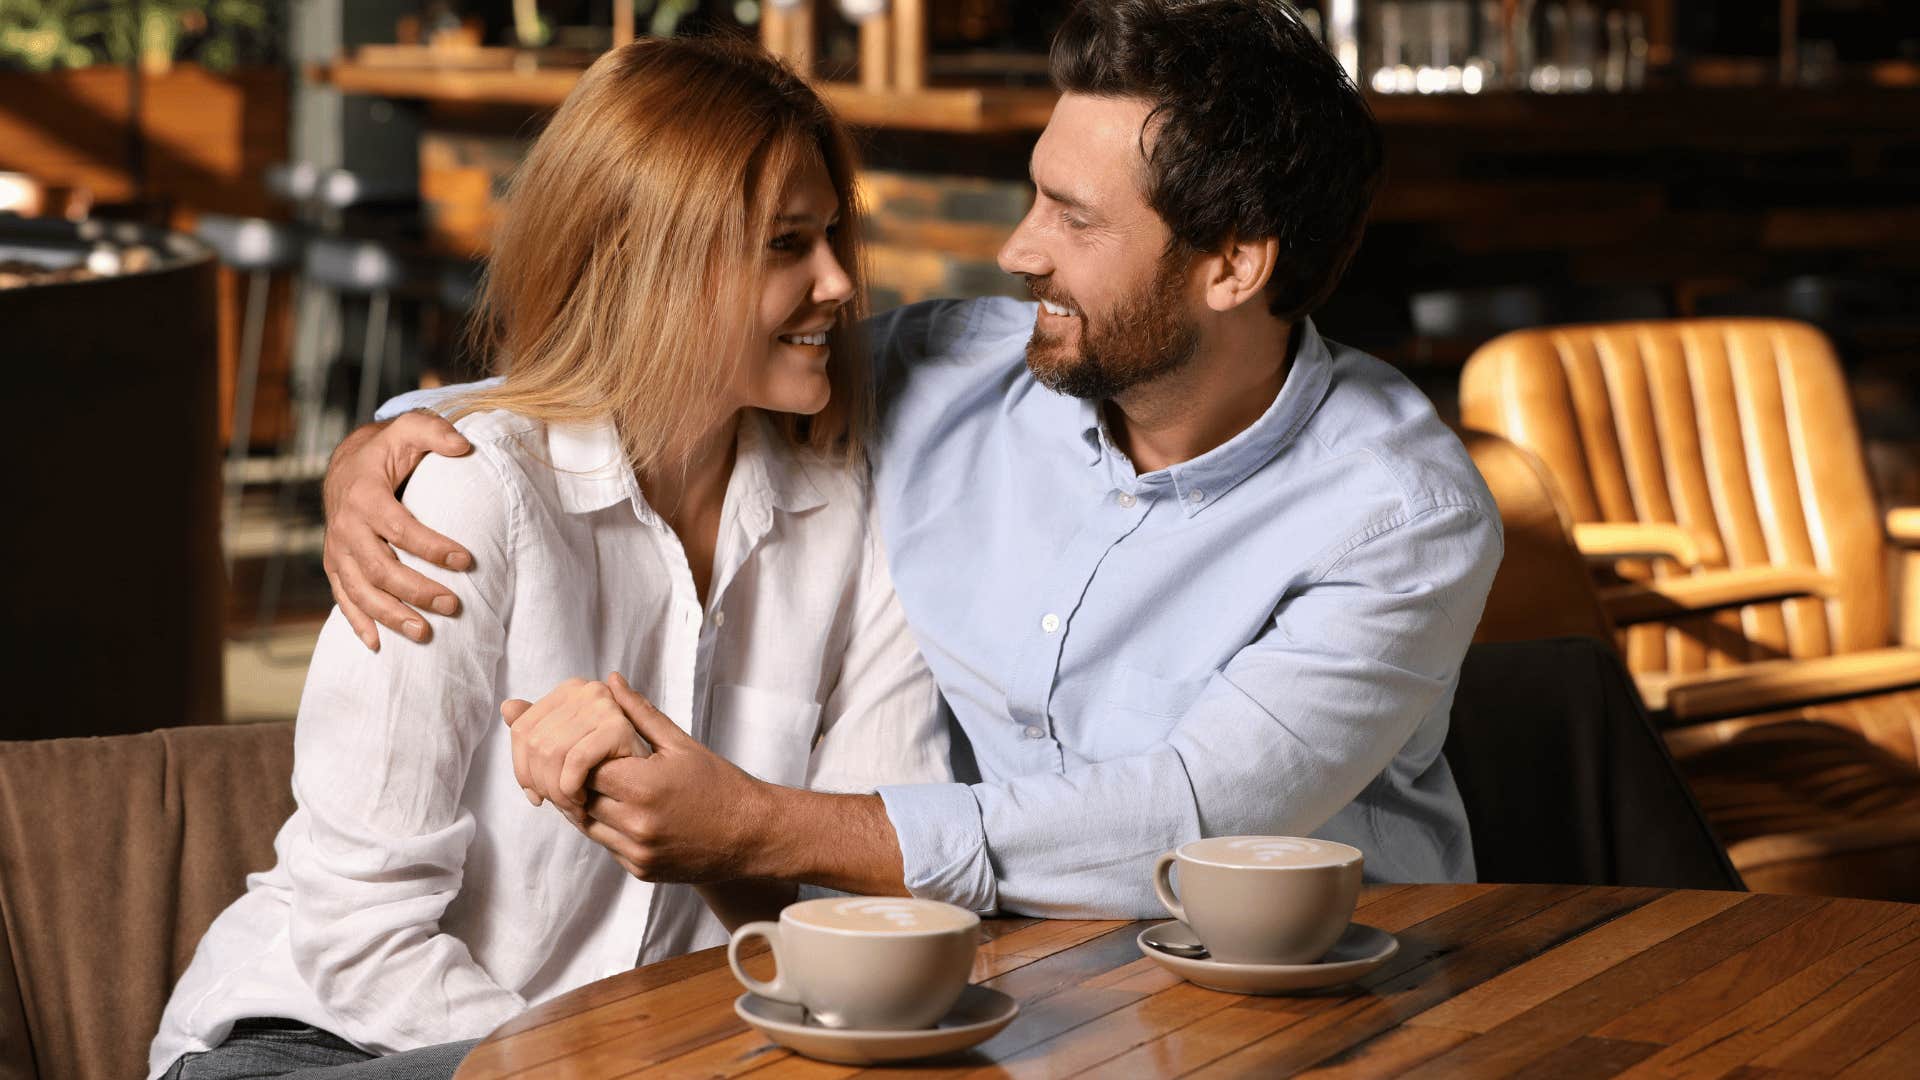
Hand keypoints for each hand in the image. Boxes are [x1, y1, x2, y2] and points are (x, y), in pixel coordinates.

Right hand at [322, 411, 475, 649]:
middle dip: (416, 591)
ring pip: (360, 591)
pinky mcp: (336, 566)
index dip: (432, 547)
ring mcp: (338, 550)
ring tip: (424, 634)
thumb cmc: (387, 450)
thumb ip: (435, 432)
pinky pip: (343, 599)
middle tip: (453, 606)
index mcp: (365, 497)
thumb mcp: (410, 430)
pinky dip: (358, 623)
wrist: (347, 464)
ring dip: (391, 616)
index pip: (400, 528)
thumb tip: (464, 446)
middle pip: (380, 568)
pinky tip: (378, 645)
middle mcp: (346, 527)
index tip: (467, 560)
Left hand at [574, 673, 778, 883]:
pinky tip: (626, 812)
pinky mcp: (640, 870)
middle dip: (581, 779)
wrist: (752, 834)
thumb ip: (640, 713)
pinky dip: (608, 828)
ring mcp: (638, 851)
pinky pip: (607, 846)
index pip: (583, 767)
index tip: (594, 747)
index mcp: (644, 787)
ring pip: (588, 825)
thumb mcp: (681, 744)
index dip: (583, 754)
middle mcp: (637, 824)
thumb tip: (612, 682)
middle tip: (594, 765)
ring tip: (607, 787)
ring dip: (589, 804)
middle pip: (580, 797)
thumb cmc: (720, 785)